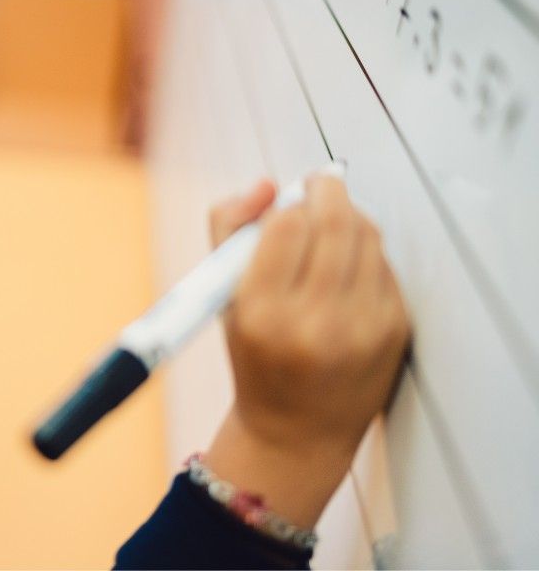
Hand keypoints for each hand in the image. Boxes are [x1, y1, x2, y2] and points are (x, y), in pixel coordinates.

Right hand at [204, 174, 410, 527]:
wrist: (297, 430)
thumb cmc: (254, 354)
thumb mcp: (220, 296)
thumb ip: (230, 227)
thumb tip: (267, 184)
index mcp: (260, 313)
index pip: (286, 224)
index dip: (286, 204)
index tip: (284, 203)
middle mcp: (313, 323)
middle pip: (336, 221)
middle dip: (326, 190)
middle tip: (318, 186)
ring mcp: (361, 329)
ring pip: (367, 235)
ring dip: (349, 217)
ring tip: (331, 226)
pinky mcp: (393, 332)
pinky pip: (385, 265)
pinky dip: (366, 253)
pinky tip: (347, 268)